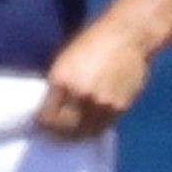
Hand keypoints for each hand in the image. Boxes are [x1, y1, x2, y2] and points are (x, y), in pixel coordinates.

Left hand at [37, 19, 151, 137]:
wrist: (127, 37)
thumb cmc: (94, 42)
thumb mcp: (67, 60)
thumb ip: (60, 85)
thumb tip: (56, 109)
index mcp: (61, 80)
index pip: (48, 117)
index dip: (44, 125)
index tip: (44, 127)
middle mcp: (80, 96)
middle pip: (66, 129)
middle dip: (60, 134)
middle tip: (58, 135)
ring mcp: (100, 104)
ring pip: (86, 133)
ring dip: (78, 135)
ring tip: (75, 133)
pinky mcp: (118, 108)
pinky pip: (103, 127)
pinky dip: (95, 129)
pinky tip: (91, 125)